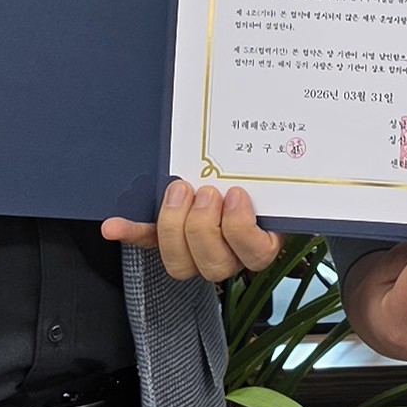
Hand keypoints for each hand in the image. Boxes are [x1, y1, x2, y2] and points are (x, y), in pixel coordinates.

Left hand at [100, 180, 282, 283]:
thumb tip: (293, 141)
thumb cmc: (259, 177)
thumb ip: (269, 172)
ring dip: (174, 227)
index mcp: (260, 243)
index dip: (240, 227)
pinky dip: (131, 232)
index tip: (235, 194)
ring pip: (181, 265)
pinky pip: (148, 243)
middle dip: (203, 226)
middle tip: (204, 191)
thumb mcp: (270, 177)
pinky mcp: (169, 240)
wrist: (238, 170)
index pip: (255, 254)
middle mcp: (229, 256)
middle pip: (214, 265)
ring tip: (179, 192)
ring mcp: (196, 253)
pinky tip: (113, 225)